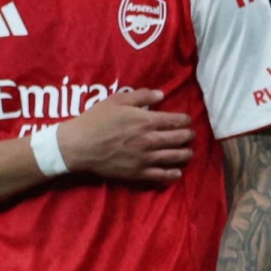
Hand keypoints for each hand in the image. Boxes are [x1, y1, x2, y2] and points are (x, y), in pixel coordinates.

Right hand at [57, 88, 193, 182]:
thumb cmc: (96, 120)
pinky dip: (173, 174)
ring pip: (175, 157)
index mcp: (147, 121)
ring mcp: (146, 158)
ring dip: (185, 154)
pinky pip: (161, 175)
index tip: (187, 120)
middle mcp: (151, 140)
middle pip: (179, 139)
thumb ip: (141, 96)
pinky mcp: (139, 173)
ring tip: (189, 152)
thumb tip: (161, 94)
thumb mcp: (117, 100)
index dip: (185, 120)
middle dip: (188, 136)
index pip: (176, 121)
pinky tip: (178, 172)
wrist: (79, 146)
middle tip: (190, 135)